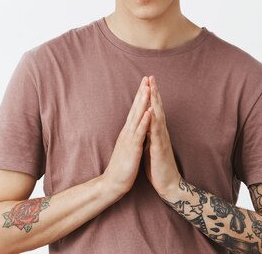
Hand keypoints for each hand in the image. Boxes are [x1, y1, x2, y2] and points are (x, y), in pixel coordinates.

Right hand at [100, 76, 151, 197]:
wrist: (112, 184)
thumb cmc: (121, 167)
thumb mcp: (128, 148)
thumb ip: (132, 137)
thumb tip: (136, 128)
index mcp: (128, 132)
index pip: (135, 111)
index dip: (140, 97)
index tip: (146, 84)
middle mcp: (127, 132)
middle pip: (135, 109)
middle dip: (141, 93)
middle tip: (146, 78)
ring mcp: (129, 139)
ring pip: (137, 117)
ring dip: (143, 102)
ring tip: (148, 88)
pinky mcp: (132, 148)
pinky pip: (140, 133)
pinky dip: (145, 121)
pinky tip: (149, 111)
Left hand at [143, 76, 181, 199]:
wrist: (169, 186)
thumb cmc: (159, 167)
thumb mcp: (151, 147)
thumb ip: (149, 135)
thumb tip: (145, 125)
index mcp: (157, 132)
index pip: (153, 110)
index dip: (150, 96)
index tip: (146, 82)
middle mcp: (161, 132)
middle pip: (157, 108)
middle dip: (154, 92)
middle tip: (150, 76)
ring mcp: (162, 139)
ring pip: (158, 116)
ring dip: (155, 102)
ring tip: (152, 88)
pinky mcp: (160, 149)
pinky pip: (156, 132)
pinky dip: (154, 120)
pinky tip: (152, 111)